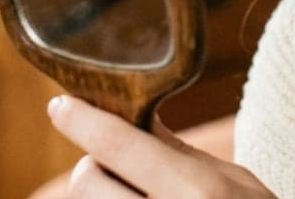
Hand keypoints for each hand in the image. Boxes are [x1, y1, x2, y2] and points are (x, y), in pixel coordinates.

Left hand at [48, 95, 274, 198]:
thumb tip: (135, 115)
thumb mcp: (233, 181)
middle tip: (123, 168)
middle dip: (96, 166)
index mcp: (195, 193)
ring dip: (99, 194)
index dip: (82, 120)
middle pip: (86, 179)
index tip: (60, 105)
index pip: (118, 145)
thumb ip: (179, 153)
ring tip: (133, 193)